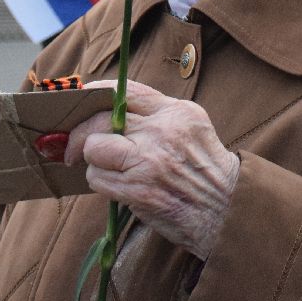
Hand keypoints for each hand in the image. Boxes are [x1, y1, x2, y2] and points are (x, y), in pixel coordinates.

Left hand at [66, 80, 239, 259]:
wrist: (227, 210)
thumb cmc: (206, 171)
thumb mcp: (192, 127)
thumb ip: (157, 114)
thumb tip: (110, 108)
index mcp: (176, 112)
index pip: (125, 90)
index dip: (96, 93)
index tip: (83, 101)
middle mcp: (162, 131)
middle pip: (101, 119)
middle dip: (80, 134)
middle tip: (74, 147)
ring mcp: (150, 160)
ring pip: (94, 149)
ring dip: (94, 163)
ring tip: (111, 171)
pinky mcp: (139, 189)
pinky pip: (98, 179)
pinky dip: (101, 184)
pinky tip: (119, 188)